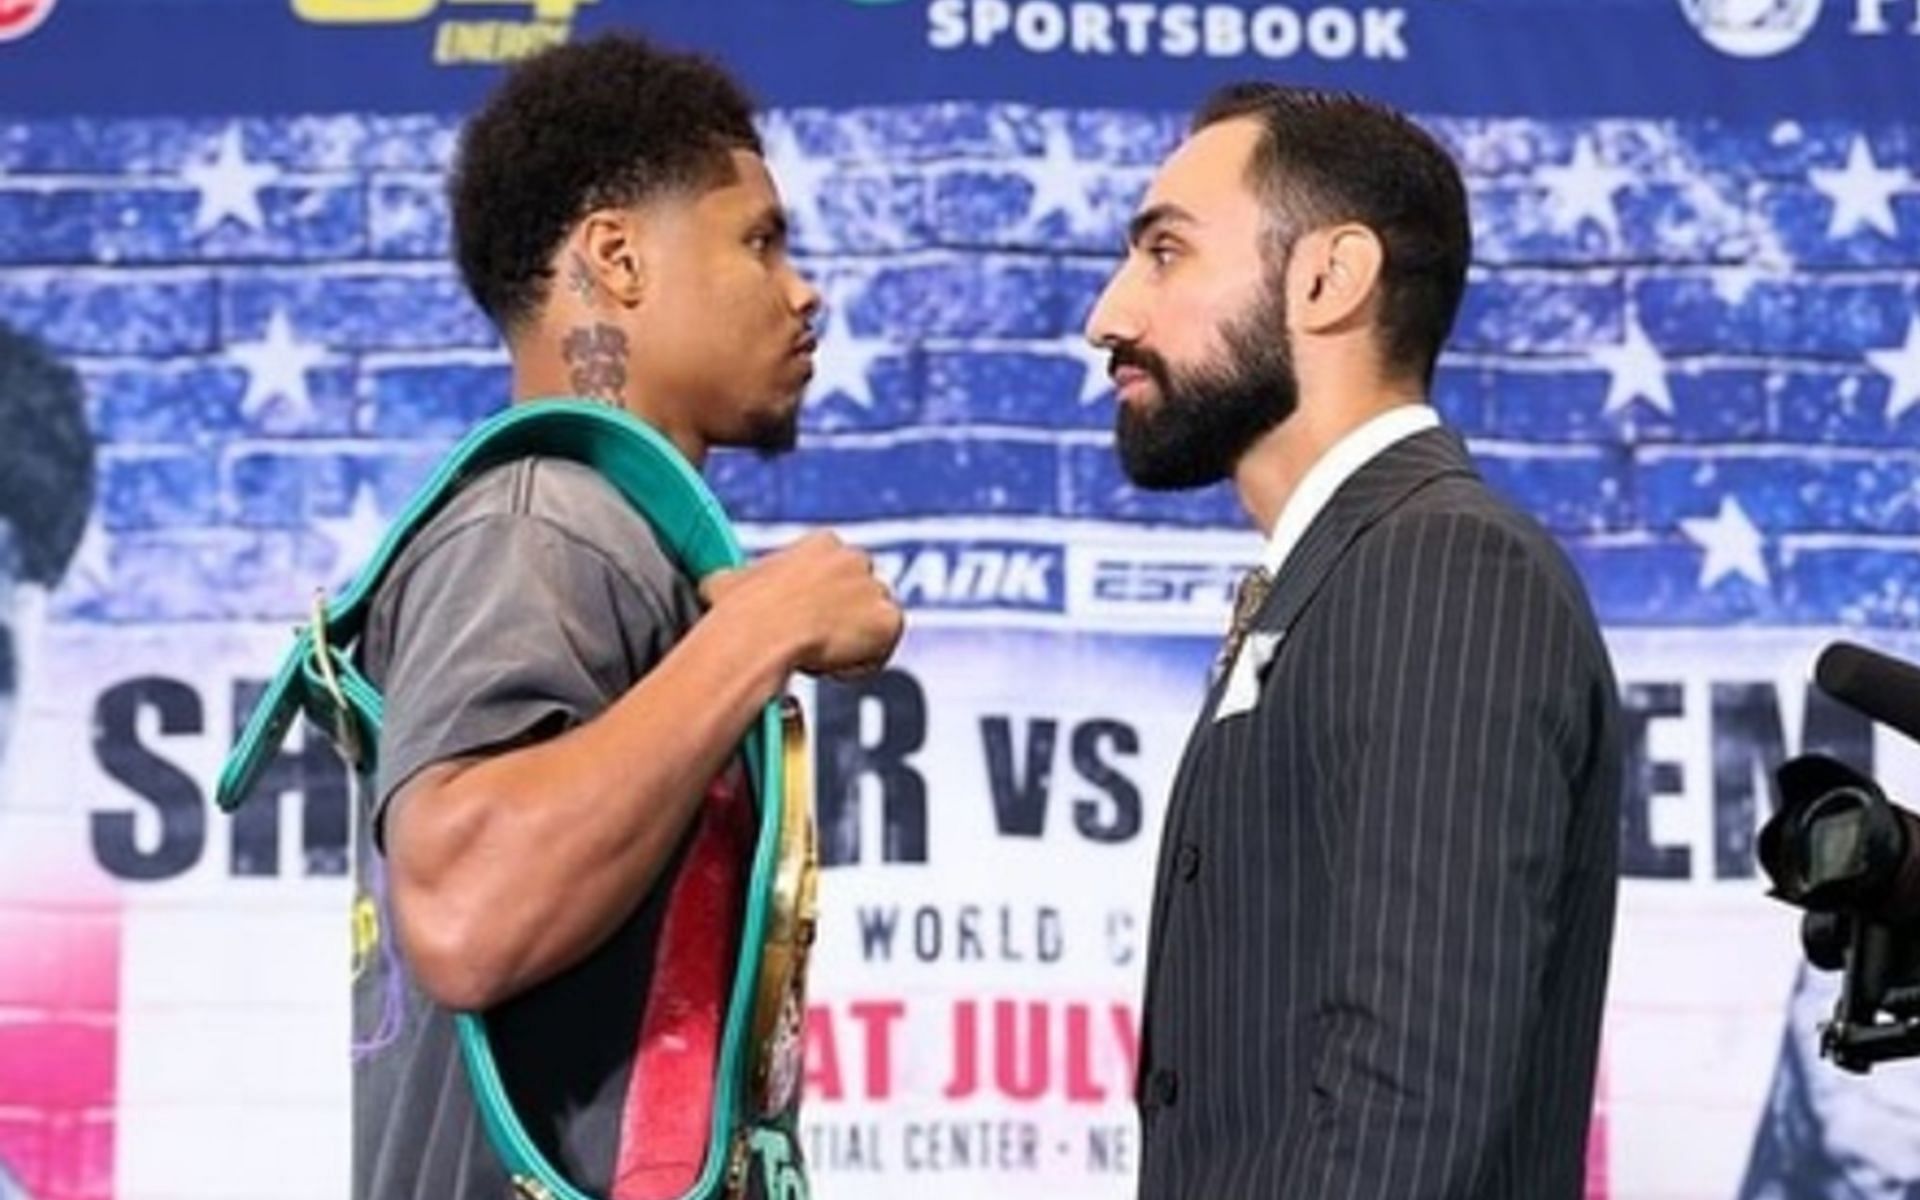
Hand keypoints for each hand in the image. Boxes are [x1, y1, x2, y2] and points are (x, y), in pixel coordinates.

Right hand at [700, 531, 903, 677]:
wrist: (765, 633)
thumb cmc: (743, 610)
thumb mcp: (725, 582)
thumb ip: (733, 580)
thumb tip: (712, 586)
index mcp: (822, 544)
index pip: (833, 572)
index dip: (819, 600)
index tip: (801, 620)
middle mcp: (856, 559)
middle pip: (859, 594)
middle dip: (841, 618)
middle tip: (812, 643)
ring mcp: (876, 589)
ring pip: (872, 622)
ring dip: (852, 642)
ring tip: (819, 657)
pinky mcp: (890, 621)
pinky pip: (882, 649)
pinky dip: (861, 664)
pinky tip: (832, 667)